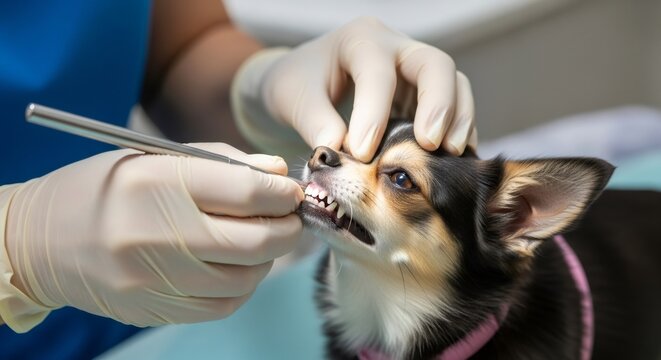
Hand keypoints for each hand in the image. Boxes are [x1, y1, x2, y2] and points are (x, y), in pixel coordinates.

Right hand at [4, 144, 302, 327]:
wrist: (42, 241)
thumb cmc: (105, 188)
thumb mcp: (156, 157)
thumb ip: (223, 163)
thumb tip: (278, 171)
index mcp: (157, 182)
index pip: (248, 193)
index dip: (283, 192)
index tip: (291, 190)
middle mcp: (157, 234)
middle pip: (256, 242)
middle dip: (287, 227)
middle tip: (289, 216)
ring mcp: (155, 280)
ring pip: (246, 278)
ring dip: (266, 258)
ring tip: (257, 238)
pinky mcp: (155, 309)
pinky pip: (222, 305)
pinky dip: (241, 284)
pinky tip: (233, 265)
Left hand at [255, 17, 476, 160]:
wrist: (303, 82)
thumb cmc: (297, 84)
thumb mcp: (294, 99)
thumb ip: (314, 122)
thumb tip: (337, 151)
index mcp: (361, 40)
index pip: (377, 73)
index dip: (373, 114)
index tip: (362, 153)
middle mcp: (395, 48)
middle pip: (434, 65)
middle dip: (438, 104)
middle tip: (428, 144)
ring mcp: (413, 71)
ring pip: (454, 84)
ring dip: (458, 119)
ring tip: (451, 154)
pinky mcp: (422, 96)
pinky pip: (452, 107)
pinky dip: (456, 130)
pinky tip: (453, 159)